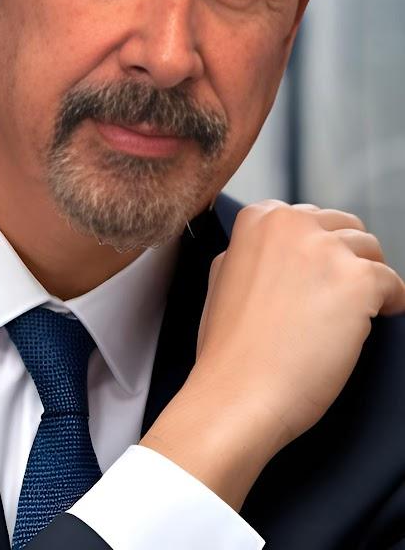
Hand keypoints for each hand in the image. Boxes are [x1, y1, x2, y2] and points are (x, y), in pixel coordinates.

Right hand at [141, 201, 404, 507]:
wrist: (237, 394)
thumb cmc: (228, 349)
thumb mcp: (223, 276)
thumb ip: (253, 251)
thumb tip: (280, 252)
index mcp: (259, 218)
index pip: (308, 217)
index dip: (316, 247)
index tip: (317, 273)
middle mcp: (293, 223)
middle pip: (344, 226)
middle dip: (346, 258)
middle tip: (338, 295)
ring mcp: (326, 250)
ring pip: (371, 250)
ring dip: (366, 280)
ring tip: (352, 313)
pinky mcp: (357, 282)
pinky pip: (393, 283)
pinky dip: (391, 303)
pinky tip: (375, 322)